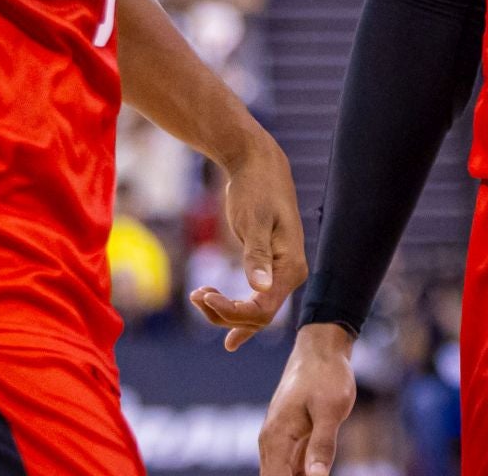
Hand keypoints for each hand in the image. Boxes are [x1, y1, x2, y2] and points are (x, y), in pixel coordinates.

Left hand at [189, 133, 306, 350]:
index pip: (264, 308)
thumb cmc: (255, 189)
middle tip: (196, 294)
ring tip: (197, 294)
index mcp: (291, 267)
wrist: (257, 165)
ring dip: (224, 310)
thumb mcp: (252, 221)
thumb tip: (261, 287)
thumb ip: (256, 256)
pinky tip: (220, 321)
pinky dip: (234, 309)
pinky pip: (254, 299)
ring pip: (254, 310)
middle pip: (259, 316)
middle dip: (225, 313)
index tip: (204, 297)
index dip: (233, 312)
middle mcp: (290, 275)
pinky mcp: (269, 268)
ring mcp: (281, 273)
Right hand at [260, 323, 356, 475]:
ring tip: (318, 473)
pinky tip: (316, 473)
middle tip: (318, 475)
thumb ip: (322, 446)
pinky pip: (291, 468)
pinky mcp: (292, 438)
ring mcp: (281, 440)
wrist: (321, 348)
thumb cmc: (327, 375)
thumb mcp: (330, 410)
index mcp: (276, 437)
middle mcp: (271, 442)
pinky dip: (301, 475)